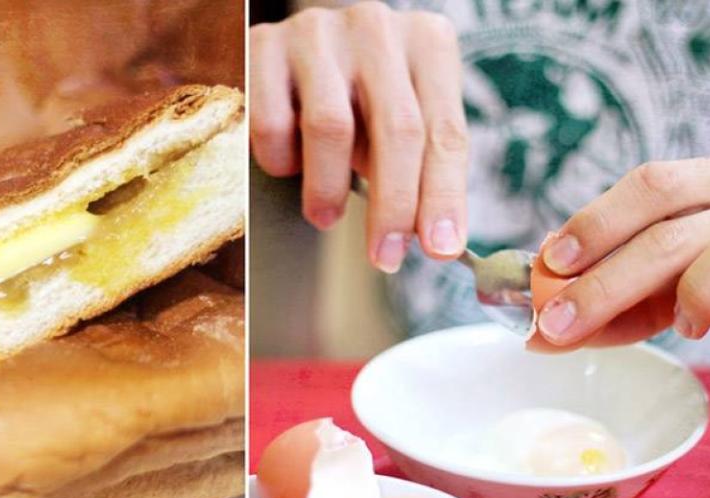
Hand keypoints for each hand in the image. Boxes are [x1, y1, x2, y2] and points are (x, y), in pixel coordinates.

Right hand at [249, 2, 468, 271]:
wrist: (293, 55)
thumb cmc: (359, 100)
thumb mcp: (402, 124)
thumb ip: (423, 171)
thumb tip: (439, 244)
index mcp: (428, 44)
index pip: (445, 132)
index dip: (443, 196)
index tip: (439, 249)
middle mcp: (377, 29)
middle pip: (397, 129)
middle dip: (393, 205)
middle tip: (384, 257)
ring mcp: (318, 33)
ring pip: (331, 127)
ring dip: (328, 188)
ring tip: (325, 216)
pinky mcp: (264, 47)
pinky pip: (272, 123)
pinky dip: (280, 160)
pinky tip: (288, 166)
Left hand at [530, 154, 709, 349]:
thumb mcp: (680, 267)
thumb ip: (626, 285)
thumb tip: (549, 326)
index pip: (650, 186)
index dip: (597, 222)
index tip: (554, 260)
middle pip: (663, 236)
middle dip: (600, 288)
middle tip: (555, 326)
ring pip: (703, 265)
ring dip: (669, 305)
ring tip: (672, 325)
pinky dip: (709, 310)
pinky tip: (705, 324)